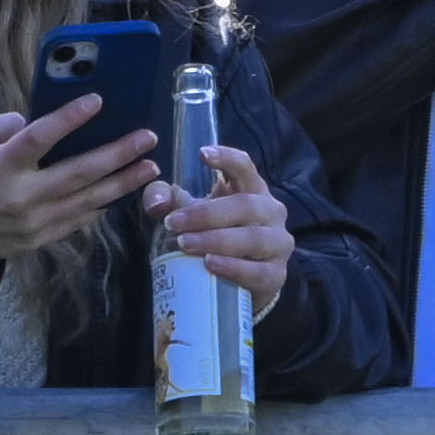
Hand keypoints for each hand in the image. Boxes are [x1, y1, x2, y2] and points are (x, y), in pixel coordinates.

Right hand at [0, 95, 159, 267]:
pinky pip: (78, 221)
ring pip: (88, 201)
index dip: (70, 118)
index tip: (98, 100)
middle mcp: (21, 196)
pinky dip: (102, 206)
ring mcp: (33, 223)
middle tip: (148, 137)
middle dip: (118, 154)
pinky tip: (123, 193)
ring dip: (123, 183)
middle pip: (79, 172)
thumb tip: (31, 121)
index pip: (40, 138)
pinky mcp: (39, 240)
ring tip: (151, 166)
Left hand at [146, 143, 295, 307]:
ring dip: (216, 240)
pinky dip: (233, 268)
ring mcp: (278, 243)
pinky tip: (210, 265)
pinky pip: (257, 271)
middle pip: (245, 205)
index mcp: (252, 190)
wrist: (244, 279)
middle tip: (172, 223)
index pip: (245, 167)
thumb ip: (168, 202)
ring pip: (252, 238)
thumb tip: (156, 202)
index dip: (227, 159)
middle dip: (206, 214)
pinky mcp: (276, 274)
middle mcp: (271, 212)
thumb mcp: (192, 215)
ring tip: (185, 244)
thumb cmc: (217, 236)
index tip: (202, 154)